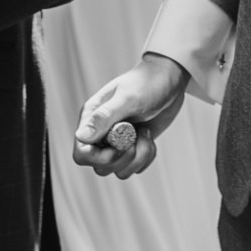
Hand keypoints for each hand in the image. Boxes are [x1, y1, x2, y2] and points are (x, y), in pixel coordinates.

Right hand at [72, 53, 189, 178]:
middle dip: (122, 157)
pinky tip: (149, 137)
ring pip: (119, 170)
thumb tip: (81, 136)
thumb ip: (104, 117)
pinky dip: (146, 157)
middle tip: (135, 135)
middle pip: (100, 166)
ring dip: (138, 157)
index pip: (81, 152)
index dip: (98, 157)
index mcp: (92, 118)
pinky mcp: (133, 147)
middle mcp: (101, 133)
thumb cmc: (147, 83)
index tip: (118, 145)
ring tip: (144, 133)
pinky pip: (135, 167)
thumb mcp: (127, 98)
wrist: (169, 80)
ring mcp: (117, 142)